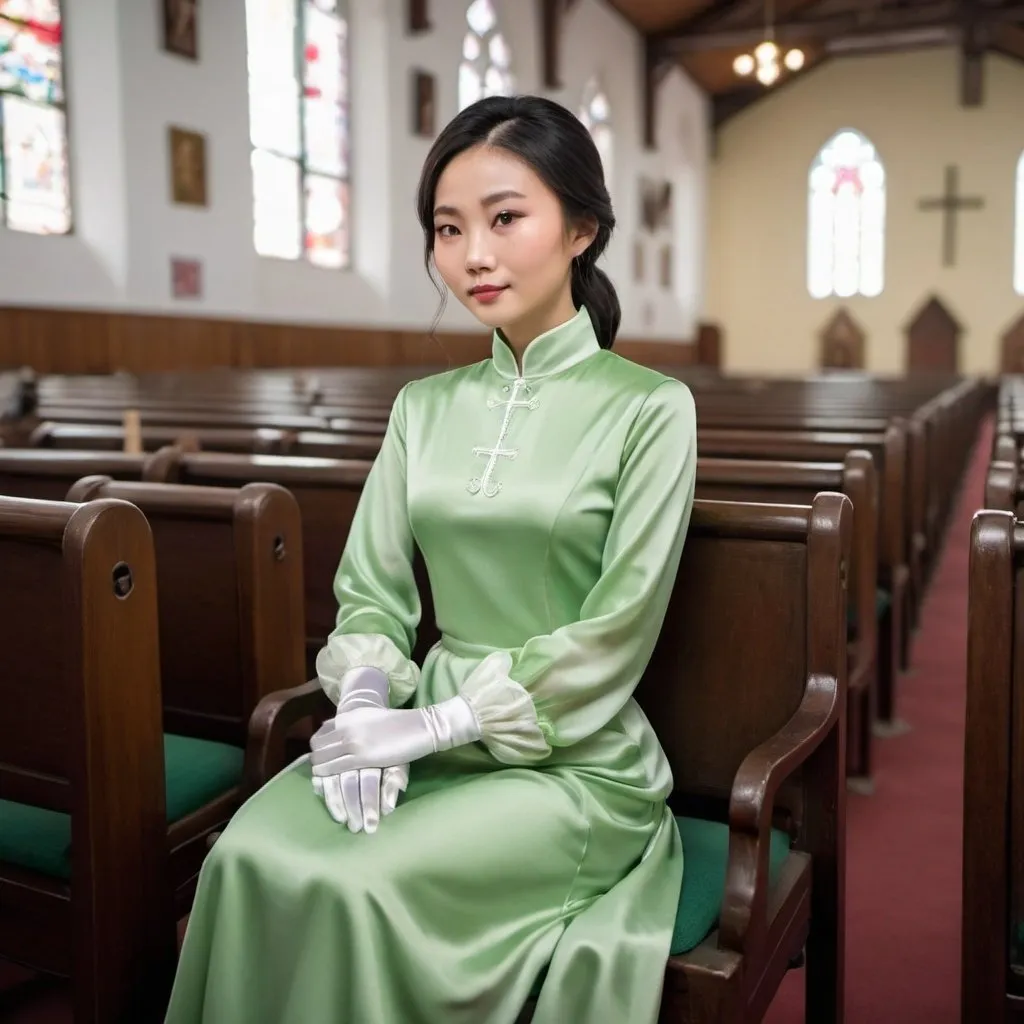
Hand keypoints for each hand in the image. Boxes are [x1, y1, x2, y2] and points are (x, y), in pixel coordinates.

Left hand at [311, 663, 407, 833]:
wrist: (420, 726)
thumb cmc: (400, 724)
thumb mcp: (371, 718)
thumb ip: (353, 726)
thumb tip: (337, 735)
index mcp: (347, 717)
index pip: (319, 736)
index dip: (317, 751)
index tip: (320, 761)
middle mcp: (345, 727)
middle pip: (317, 748)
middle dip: (316, 762)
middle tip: (322, 775)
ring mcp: (351, 741)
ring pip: (321, 760)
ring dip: (320, 773)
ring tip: (325, 784)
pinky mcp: (360, 757)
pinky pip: (333, 769)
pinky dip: (327, 778)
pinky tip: (331, 785)